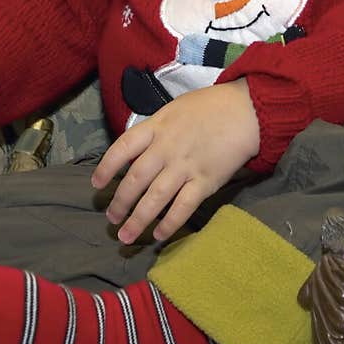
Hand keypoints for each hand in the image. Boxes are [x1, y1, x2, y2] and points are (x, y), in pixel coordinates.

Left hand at [91, 79, 259, 244]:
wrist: (246, 111)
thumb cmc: (210, 107)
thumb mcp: (175, 110)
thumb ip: (156, 129)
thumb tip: (137, 150)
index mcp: (157, 126)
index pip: (123, 148)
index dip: (107, 167)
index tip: (96, 184)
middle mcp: (167, 148)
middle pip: (135, 179)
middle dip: (120, 201)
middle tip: (111, 218)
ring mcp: (186, 166)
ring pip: (155, 198)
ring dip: (137, 219)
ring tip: (125, 235)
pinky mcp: (205, 181)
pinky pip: (182, 207)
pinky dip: (169, 223)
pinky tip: (158, 235)